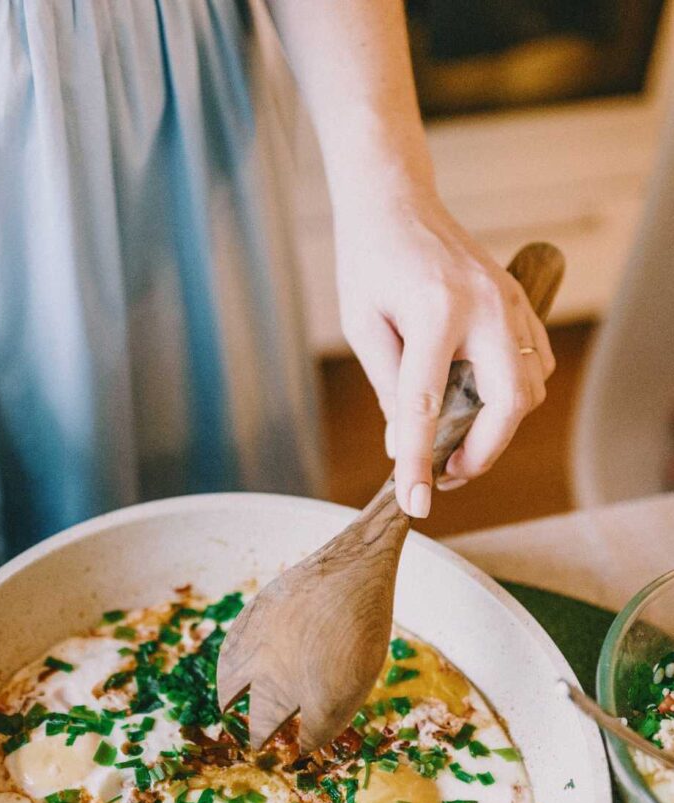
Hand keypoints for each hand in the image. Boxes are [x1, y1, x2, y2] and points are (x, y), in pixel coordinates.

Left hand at [332, 185, 554, 517]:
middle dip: (483, 451)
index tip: (415, 503)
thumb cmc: (370, 260)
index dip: (418, 462)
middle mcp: (486, 307)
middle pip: (509, 403)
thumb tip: (402, 446)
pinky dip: (513, 394)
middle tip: (446, 473)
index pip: (427, 406)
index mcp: (437, 311)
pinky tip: (478, 402)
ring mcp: (511, 301)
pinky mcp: (519, 300)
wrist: (396, 201)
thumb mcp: (364, 327)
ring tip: (457, 442)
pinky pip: (536, 361)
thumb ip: (388, 388)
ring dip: (499, 426)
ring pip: (530, 387)